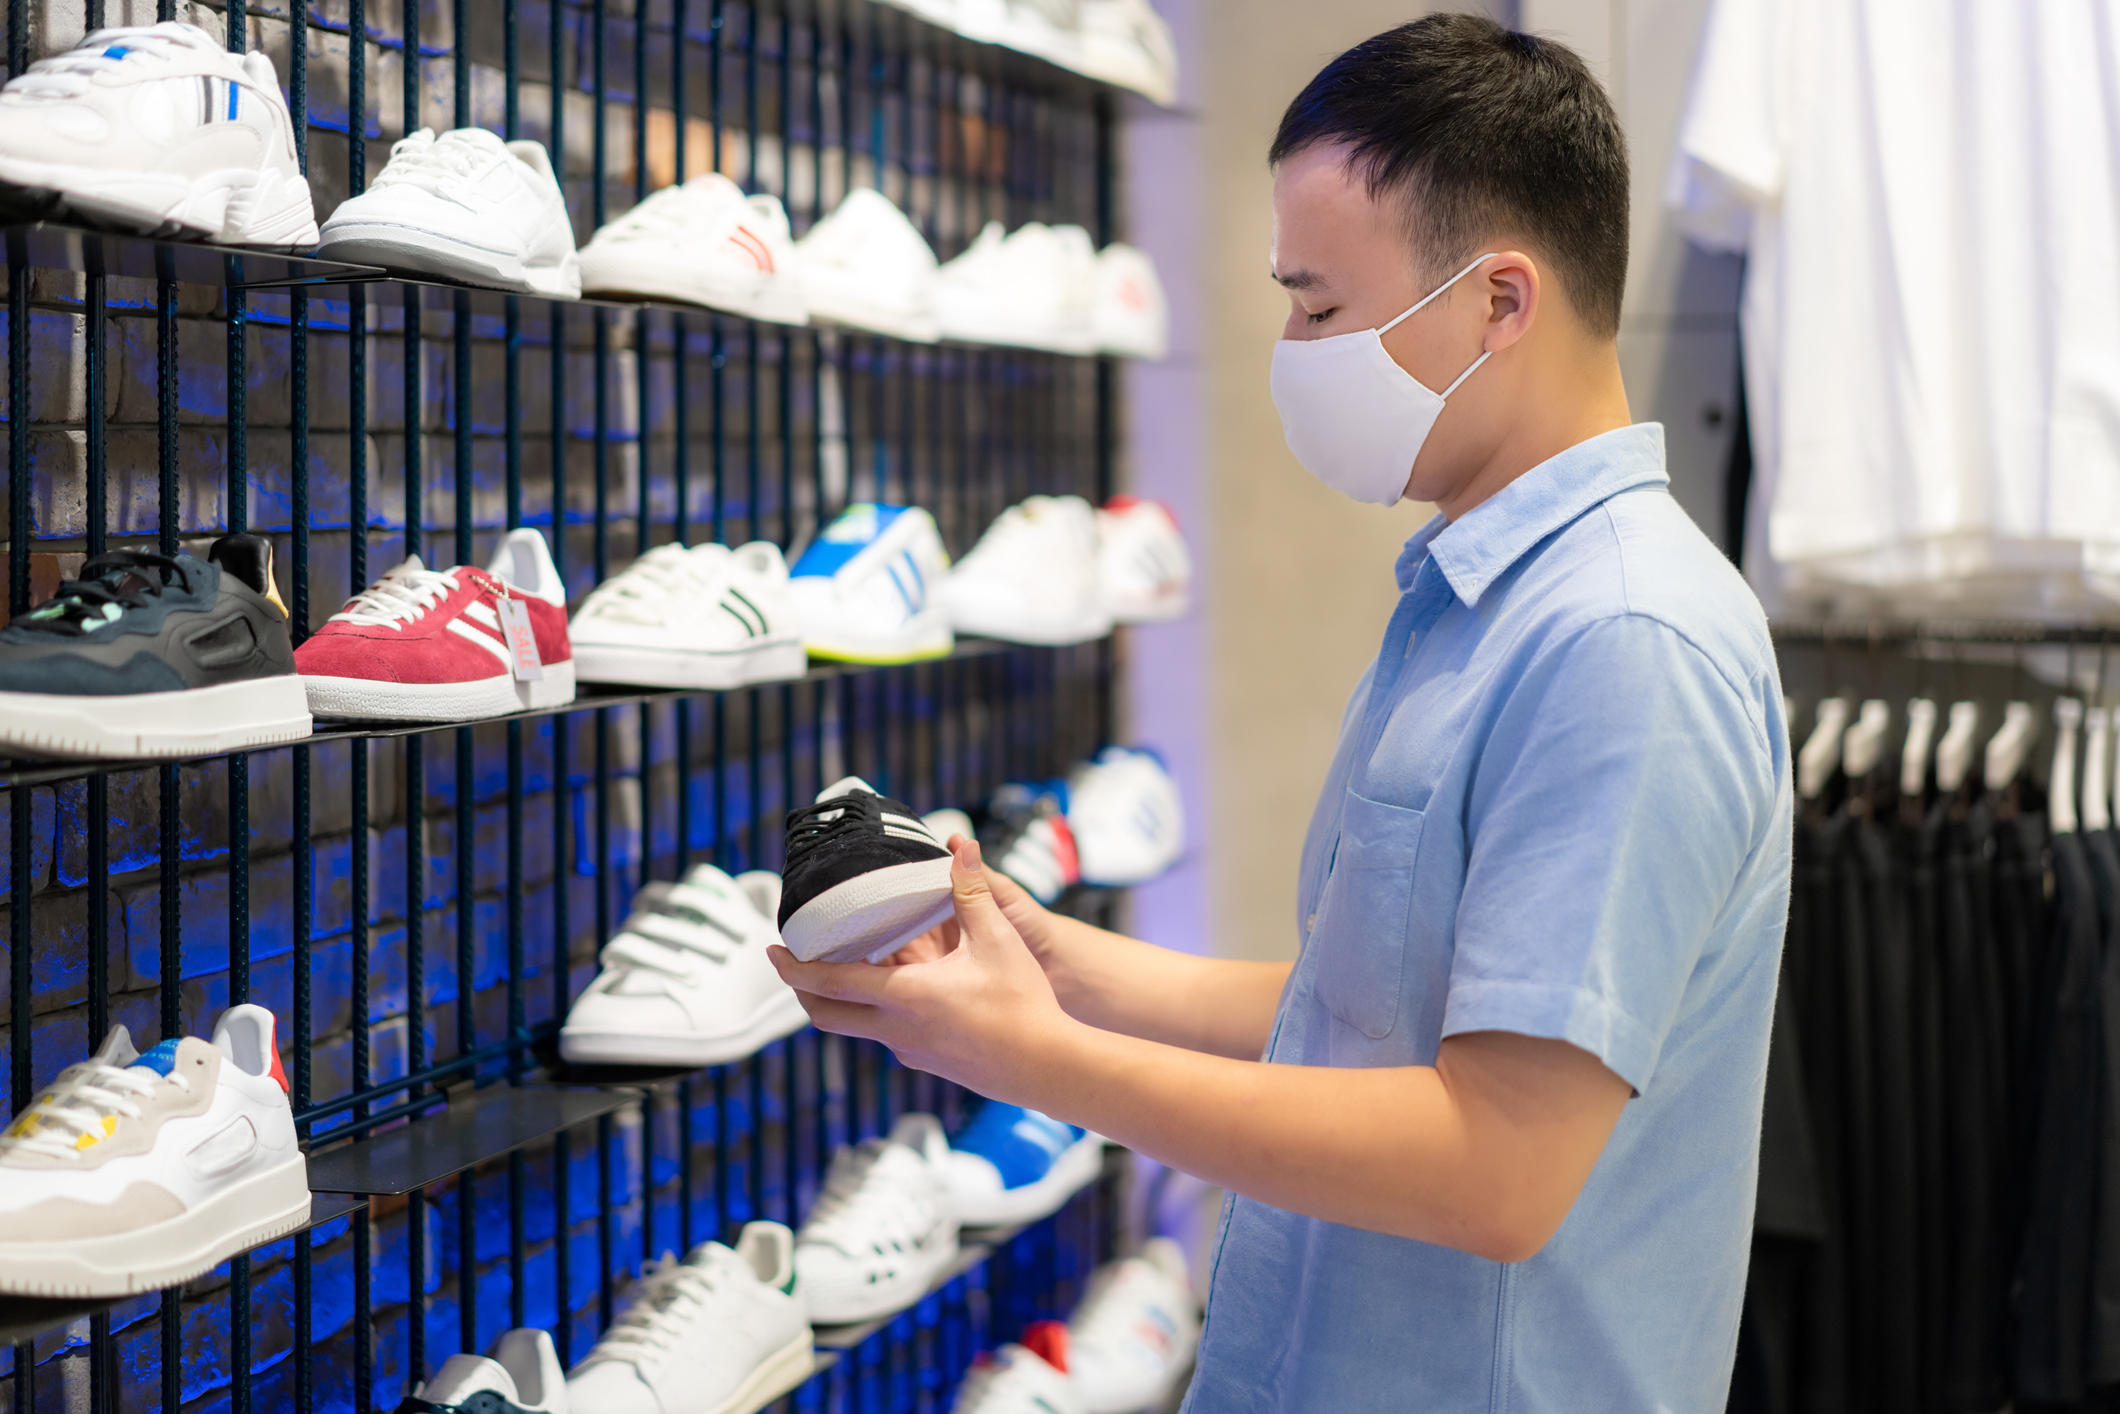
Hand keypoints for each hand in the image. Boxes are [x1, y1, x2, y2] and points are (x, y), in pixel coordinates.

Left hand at [768, 836, 1079, 1103]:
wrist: (1048, 1066)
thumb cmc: (1023, 1004)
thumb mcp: (998, 939)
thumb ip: (972, 890)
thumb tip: (960, 844)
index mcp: (904, 997)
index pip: (828, 984)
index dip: (792, 968)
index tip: (771, 951)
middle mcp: (896, 1030)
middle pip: (826, 1015)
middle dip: (802, 989)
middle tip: (794, 963)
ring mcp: (909, 1051)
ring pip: (855, 1028)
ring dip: (840, 1000)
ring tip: (845, 967)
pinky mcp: (927, 1062)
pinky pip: (885, 1036)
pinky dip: (874, 1013)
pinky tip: (897, 992)